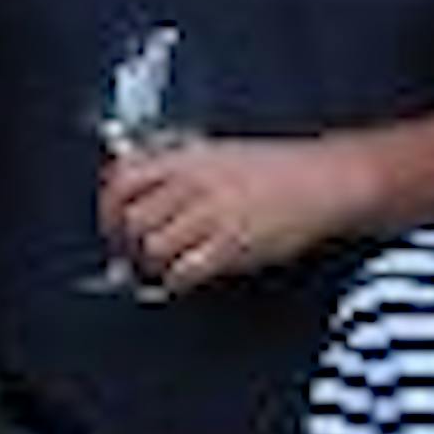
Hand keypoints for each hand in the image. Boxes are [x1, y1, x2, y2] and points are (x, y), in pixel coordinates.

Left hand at [100, 139, 342, 291]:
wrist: (324, 180)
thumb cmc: (277, 168)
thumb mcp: (220, 152)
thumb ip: (179, 167)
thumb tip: (140, 188)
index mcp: (188, 158)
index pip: (124, 180)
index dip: (109, 208)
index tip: (112, 224)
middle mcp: (195, 185)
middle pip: (135, 220)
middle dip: (130, 242)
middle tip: (135, 254)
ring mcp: (213, 217)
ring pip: (155, 248)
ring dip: (154, 264)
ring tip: (166, 265)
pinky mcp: (231, 247)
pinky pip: (184, 272)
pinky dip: (176, 281)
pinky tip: (185, 278)